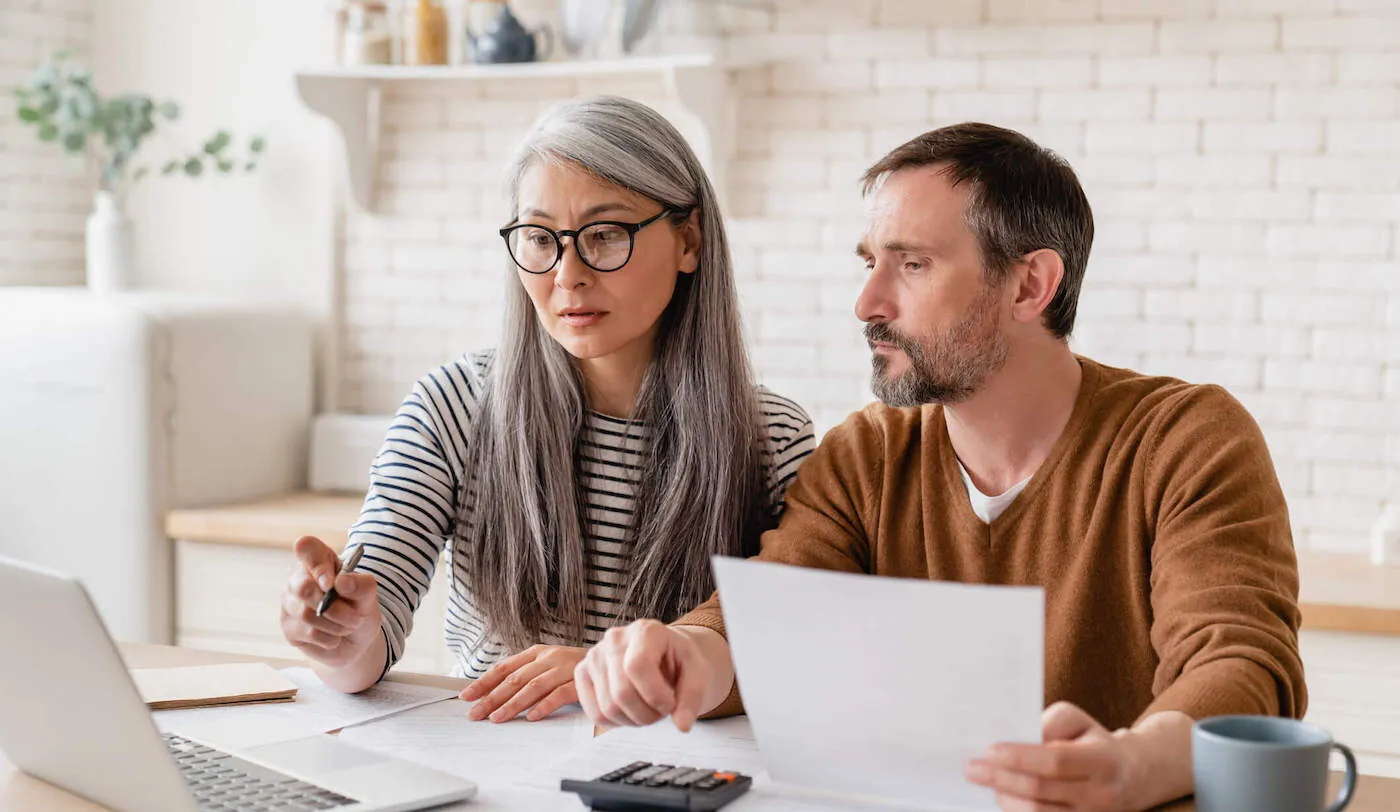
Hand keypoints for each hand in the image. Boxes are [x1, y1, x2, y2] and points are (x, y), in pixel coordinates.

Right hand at [280, 536, 382, 667]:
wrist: (356, 639)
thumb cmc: (359, 607)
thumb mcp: (369, 595)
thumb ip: (361, 584)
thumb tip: (341, 582)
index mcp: (319, 560)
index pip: (306, 547)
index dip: (317, 565)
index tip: (332, 584)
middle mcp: (299, 578)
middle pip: (303, 588)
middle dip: (335, 607)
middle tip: (355, 616)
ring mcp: (290, 603)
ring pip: (306, 613)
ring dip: (336, 624)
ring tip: (348, 626)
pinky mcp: (289, 627)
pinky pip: (308, 632)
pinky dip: (330, 637)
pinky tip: (335, 636)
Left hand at [460, 645, 585, 722]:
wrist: (608, 660)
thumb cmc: (571, 667)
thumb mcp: (546, 664)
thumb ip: (525, 675)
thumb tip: (492, 693)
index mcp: (536, 652)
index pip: (504, 667)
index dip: (484, 682)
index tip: (467, 696)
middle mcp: (548, 658)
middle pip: (514, 679)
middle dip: (492, 698)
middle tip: (476, 714)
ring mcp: (563, 669)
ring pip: (532, 687)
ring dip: (512, 704)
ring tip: (497, 718)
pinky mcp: (579, 682)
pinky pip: (558, 694)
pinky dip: (544, 706)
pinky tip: (532, 717)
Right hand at [574, 620, 715, 731]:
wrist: (664, 656)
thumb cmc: (680, 662)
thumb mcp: (698, 674)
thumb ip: (693, 698)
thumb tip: (682, 725)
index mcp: (645, 630)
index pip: (637, 666)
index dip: (655, 695)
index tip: (670, 704)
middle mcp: (615, 638)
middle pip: (621, 692)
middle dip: (647, 714)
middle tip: (661, 711)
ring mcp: (595, 655)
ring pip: (608, 707)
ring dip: (633, 720)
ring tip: (648, 709)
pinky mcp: (583, 672)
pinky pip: (594, 713)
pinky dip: (616, 722)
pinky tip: (631, 710)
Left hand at [965, 702, 1131, 811]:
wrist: (1128, 775)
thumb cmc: (1091, 741)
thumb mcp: (1077, 720)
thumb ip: (1049, 723)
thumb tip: (1019, 739)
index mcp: (1103, 761)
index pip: (1056, 762)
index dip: (1020, 757)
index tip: (990, 750)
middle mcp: (1100, 794)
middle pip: (1040, 791)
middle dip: (1000, 778)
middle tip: (972, 768)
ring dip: (1005, 798)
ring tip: (986, 781)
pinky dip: (1016, 811)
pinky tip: (1003, 796)